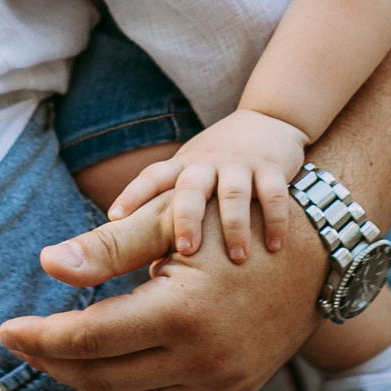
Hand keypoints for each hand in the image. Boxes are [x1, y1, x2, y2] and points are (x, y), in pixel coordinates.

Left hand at [0, 192, 325, 390]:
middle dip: (54, 362)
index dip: (40, 337)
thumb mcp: (171, 223)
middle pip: (103, 377)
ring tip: (56, 365)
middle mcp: (203, 359)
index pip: (88, 339)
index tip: (7, 330)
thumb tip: (46, 262)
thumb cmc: (236, 223)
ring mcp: (221, 383)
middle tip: (25, 342)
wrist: (316, 252)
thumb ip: (107, 248)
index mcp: (181, 313)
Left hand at [108, 110, 305, 263]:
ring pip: (233, 193)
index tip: (115, 217)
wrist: (267, 121)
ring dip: (234, 226)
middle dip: (187, 218)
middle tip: (186, 251)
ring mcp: (239, 164)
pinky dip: (275, 220)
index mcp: (183, 167)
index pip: (152, 177)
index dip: (133, 195)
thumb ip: (172, 214)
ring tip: (237, 257)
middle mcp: (207, 163)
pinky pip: (273, 193)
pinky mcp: (271, 167)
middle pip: (191, 187)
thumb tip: (151, 269)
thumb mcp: (189, 177)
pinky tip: (275, 246)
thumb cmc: (218, 165)